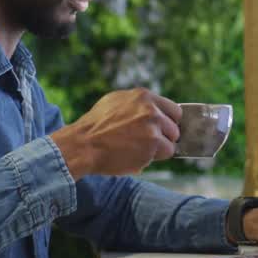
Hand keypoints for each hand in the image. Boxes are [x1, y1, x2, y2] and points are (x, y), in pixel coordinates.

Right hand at [51, 88, 181, 177]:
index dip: (168, 122)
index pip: (174, 110)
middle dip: (164, 137)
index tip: (162, 129)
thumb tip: (155, 109)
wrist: (83, 144)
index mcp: (144, 97)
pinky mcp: (152, 147)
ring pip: (170, 144)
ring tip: (138, 149)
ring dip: (158, 150)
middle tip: (146, 142)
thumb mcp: (116, 101)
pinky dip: (151, 160)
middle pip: (174, 129)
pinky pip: (162, 156)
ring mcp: (153, 129)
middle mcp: (152, 111)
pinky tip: (133, 155)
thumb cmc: (96, 125)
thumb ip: (138, 104)